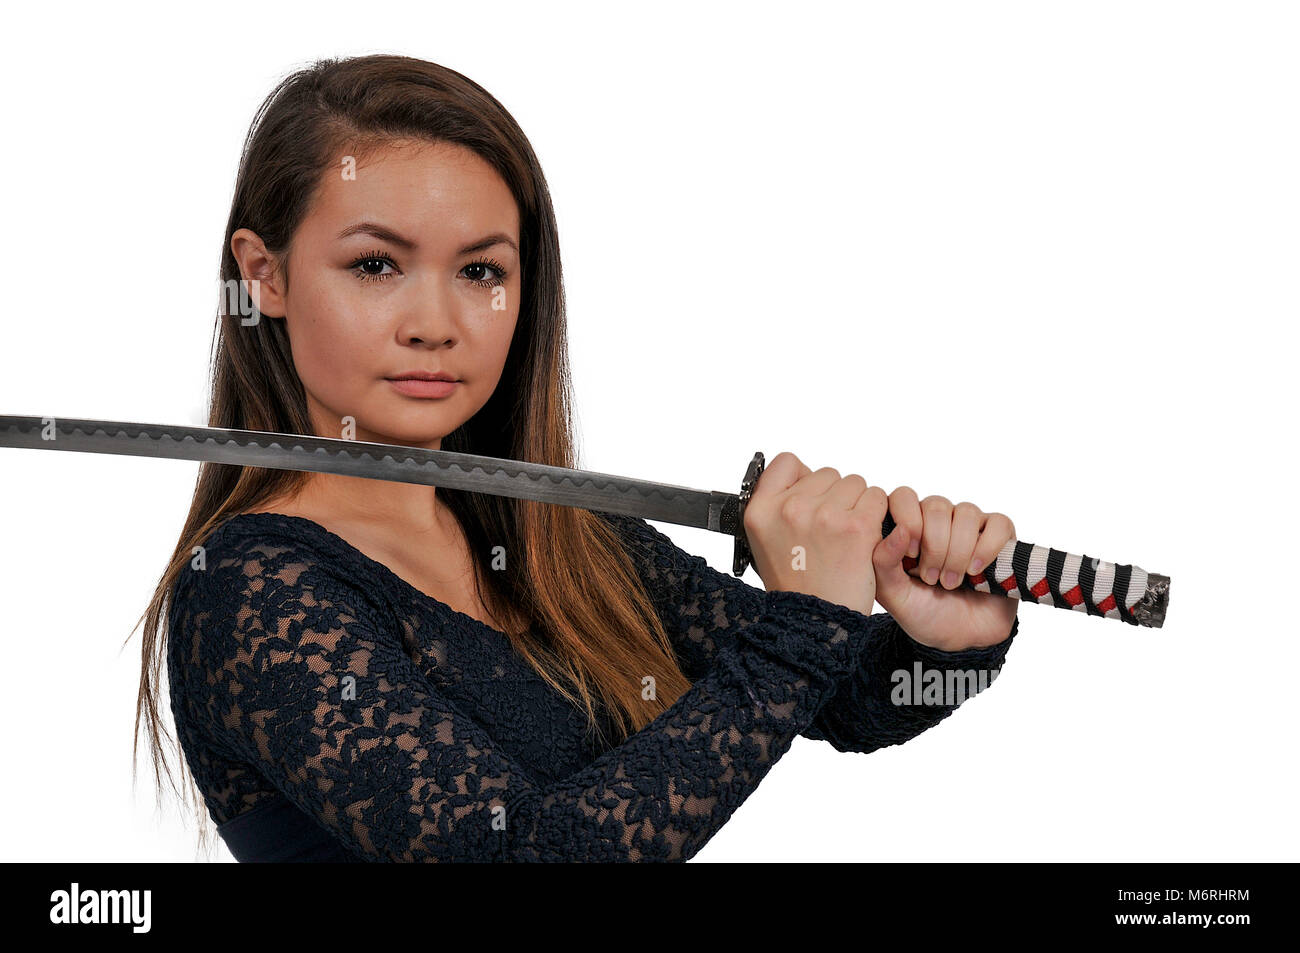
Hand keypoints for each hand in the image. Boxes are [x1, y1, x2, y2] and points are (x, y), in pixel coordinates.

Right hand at [743, 452, 887, 616]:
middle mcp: (789, 508)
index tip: (810, 494)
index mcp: (761, 510)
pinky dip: (877, 515)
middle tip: (831, 528)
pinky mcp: (856, 527)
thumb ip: (778, 506)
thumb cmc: (795, 585)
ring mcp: (824, 515)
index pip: (787, 463)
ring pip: (855, 483)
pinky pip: (877, 499)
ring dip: (858, 504)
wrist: (815, 620)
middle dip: (835, 496)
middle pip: (827, 473)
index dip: (803, 476)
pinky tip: (865, 538)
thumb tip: (805, 476)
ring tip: (848, 535)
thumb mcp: (764, 542)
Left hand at [870, 487, 1017, 651]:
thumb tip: (899, 530)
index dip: (908, 520)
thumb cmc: (923, 612)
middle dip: (935, 546)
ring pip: (966, 513)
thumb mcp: (894, 595)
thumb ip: (883, 563)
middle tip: (931, 578)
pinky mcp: (999, 536)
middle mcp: (937, 519)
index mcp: (907, 526)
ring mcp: (969, 525)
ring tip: (951, 582)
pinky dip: (987, 547)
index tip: (911, 555)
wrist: (961, 638)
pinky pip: (998, 524)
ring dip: (958, 551)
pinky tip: (977, 570)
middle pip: (936, 505)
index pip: (903, 496)